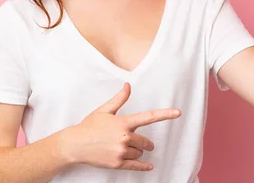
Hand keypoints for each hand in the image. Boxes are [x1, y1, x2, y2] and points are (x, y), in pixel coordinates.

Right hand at [62, 83, 180, 171]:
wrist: (75, 144)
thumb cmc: (89, 126)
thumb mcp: (104, 110)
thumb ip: (119, 99)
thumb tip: (128, 85)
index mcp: (123, 122)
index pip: (149, 117)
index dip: (165, 114)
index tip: (178, 113)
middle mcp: (124, 137)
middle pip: (146, 141)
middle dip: (145, 142)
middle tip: (140, 142)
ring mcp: (121, 151)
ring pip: (140, 152)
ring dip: (137, 150)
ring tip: (124, 147)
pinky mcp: (118, 163)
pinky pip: (136, 165)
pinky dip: (144, 166)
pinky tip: (149, 166)